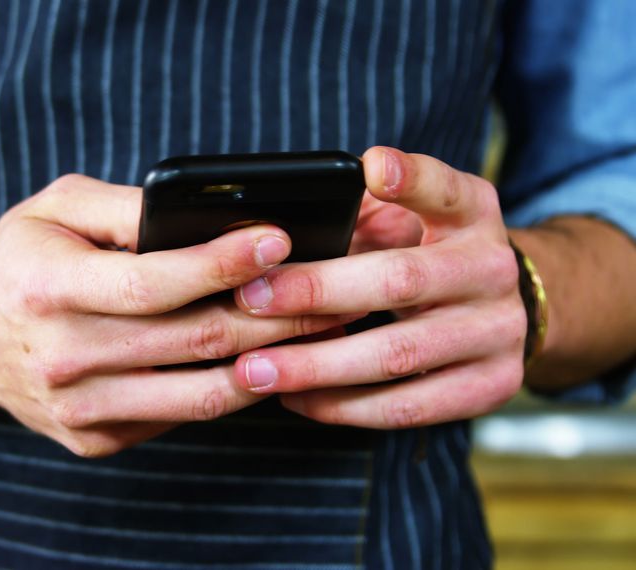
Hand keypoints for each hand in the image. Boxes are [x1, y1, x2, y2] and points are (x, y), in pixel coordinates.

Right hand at [0, 175, 358, 455]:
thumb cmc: (19, 258)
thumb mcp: (56, 208)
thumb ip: (125, 207)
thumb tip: (207, 212)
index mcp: (46, 287)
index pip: (150, 282)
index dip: (220, 263)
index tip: (280, 237)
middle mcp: (59, 356)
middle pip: (191, 340)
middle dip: (277, 313)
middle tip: (338, 286)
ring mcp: (77, 409)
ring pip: (199, 393)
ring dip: (272, 360)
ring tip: (325, 330)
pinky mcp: (93, 440)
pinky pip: (181, 417)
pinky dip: (231, 389)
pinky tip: (266, 359)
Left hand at [231, 147, 525, 428]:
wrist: (499, 311)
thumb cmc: (424, 255)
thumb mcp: (406, 217)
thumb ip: (358, 213)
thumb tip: (270, 233)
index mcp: (471, 212)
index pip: (444, 188)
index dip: (410, 178)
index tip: (371, 167)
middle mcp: (493, 267)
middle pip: (402, 280)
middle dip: (316, 291)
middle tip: (250, 300)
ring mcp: (499, 331)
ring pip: (398, 354)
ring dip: (317, 366)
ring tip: (256, 369)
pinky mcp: (491, 386)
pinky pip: (408, 406)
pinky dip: (343, 406)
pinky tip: (295, 397)